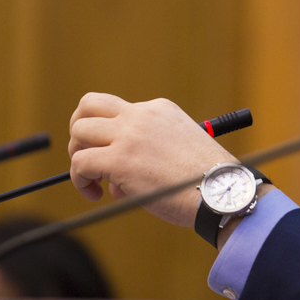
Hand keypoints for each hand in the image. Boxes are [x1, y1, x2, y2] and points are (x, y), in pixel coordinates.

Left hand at [68, 93, 233, 226]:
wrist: (221, 191)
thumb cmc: (205, 180)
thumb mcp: (177, 148)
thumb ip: (146, 150)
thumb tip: (113, 175)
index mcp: (158, 109)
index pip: (116, 109)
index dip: (105, 133)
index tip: (110, 155)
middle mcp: (141, 115)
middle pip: (88, 106)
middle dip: (80, 133)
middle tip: (88, 158)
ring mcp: (129, 135)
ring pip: (79, 131)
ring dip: (78, 157)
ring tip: (94, 181)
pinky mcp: (119, 159)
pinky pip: (80, 163)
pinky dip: (80, 180)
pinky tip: (95, 194)